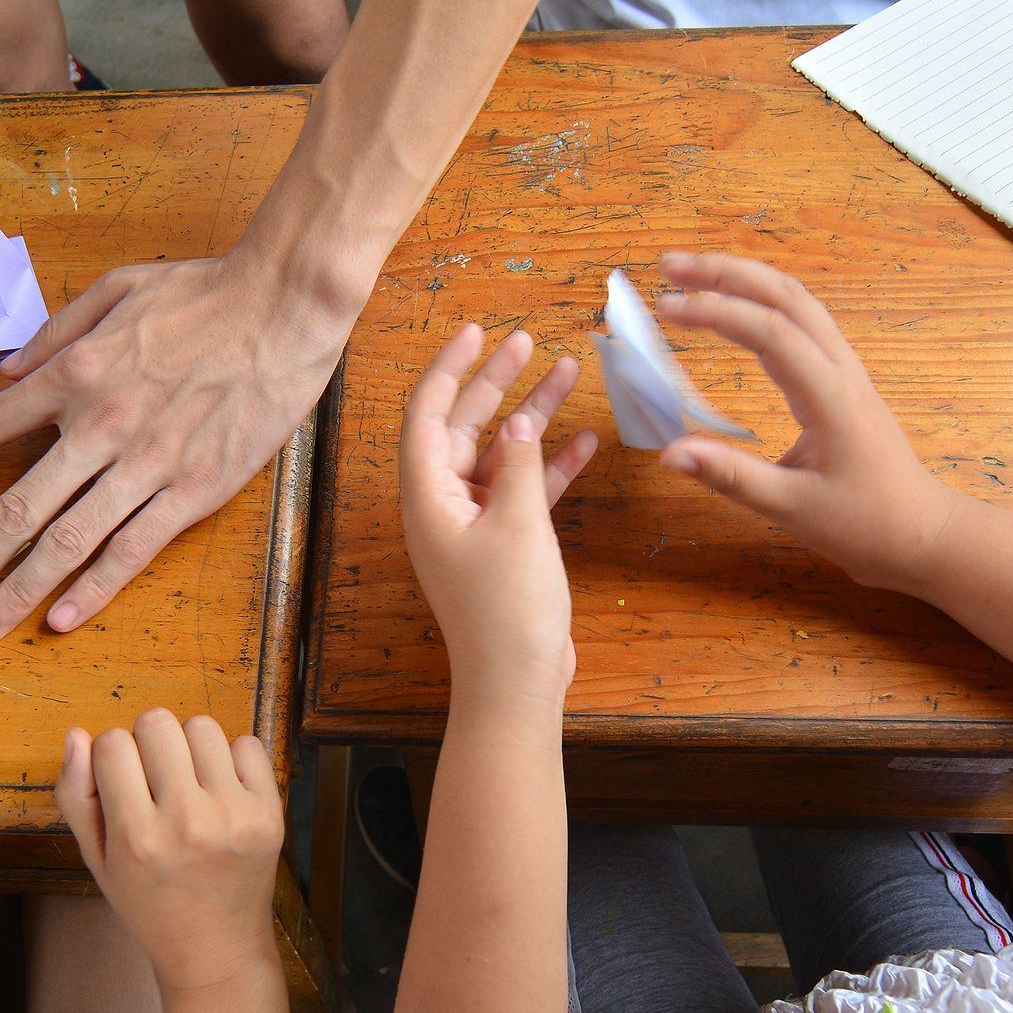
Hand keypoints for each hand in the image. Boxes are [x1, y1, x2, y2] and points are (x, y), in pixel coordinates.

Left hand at [0, 248, 349, 641]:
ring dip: (16, 591)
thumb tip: (7, 371)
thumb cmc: (205, 292)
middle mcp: (100, 426)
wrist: (284, 308)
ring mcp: (147, 466)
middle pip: (17, 508)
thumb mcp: (117, 287)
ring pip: (67, 543)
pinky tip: (60, 619)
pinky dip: (93, 589)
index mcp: (77, 373)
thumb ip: (56, 332)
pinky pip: (133, 550)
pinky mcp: (193, 492)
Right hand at [56, 709, 285, 993]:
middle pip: (157, 722)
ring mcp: (235, 816)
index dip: (111, 757)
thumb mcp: (98, 861)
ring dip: (189, 747)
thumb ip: (77, 797)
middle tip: (154, 781)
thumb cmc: (149, 904)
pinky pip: (247, 744)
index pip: (112, 743)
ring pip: (201, 726)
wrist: (215, 949)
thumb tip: (77, 734)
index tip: (120, 784)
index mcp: (137, 837)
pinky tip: (220, 792)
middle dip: (147, 743)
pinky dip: (230, 760)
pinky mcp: (269, 813)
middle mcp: (188, 822)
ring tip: (188, 784)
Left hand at [400, 324, 596, 699]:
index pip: (428, 415)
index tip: (476, 332)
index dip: (450, 369)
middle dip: (495, 383)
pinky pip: (524, 491)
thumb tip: (518, 424)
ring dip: (531, 417)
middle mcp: (443, 506)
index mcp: (427, 498)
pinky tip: (585, 439)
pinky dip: (550, 465)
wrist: (516, 681)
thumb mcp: (516, 525)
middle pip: (464, 427)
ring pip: (501, 454)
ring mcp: (474, 526)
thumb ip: (518, 465)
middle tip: (526, 341)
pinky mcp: (505, 545)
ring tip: (567, 373)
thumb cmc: (506, 610)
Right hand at [653, 252, 958, 591]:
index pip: (771, 333)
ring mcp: (845, 371)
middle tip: (668, 265)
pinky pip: (801, 323)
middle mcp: (841, 371)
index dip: (717, 312)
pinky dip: (762, 301)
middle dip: (726, 272)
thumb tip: (670, 453)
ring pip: (796, 302)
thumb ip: (732, 477)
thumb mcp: (793, 510)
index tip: (666, 307)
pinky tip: (734, 305)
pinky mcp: (840, 380)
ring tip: (690, 274)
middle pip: (786, 296)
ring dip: (744, 279)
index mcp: (832, 397)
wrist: (920, 534)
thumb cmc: (865, 525)